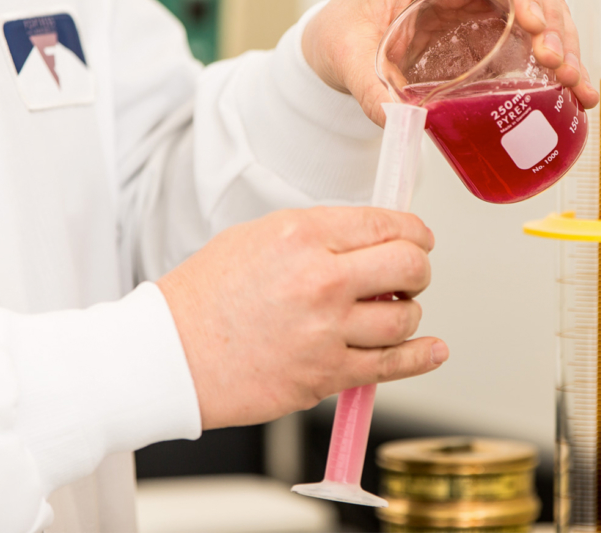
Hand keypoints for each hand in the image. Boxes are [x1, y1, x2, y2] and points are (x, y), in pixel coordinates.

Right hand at [157, 206, 446, 429]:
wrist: (168, 353)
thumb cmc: (205, 295)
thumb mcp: (259, 236)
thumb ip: (320, 235)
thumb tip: (369, 238)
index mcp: (303, 235)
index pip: (388, 224)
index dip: (415, 231)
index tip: (418, 239)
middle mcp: (321, 279)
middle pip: (409, 266)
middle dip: (419, 268)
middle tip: (410, 274)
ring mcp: (326, 331)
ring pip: (405, 318)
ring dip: (408, 313)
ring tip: (390, 311)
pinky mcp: (325, 375)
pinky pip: (391, 366)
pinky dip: (421, 357)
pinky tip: (432, 350)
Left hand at [301, 0, 599, 126]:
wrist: (337, 42)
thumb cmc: (343, 31)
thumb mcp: (348, 57)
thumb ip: (369, 87)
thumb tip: (397, 121)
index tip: (537, 24)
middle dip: (552, 23)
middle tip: (559, 65)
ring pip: (540, 6)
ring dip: (564, 43)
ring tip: (574, 84)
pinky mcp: (490, 24)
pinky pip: (533, 33)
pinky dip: (555, 59)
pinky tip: (572, 89)